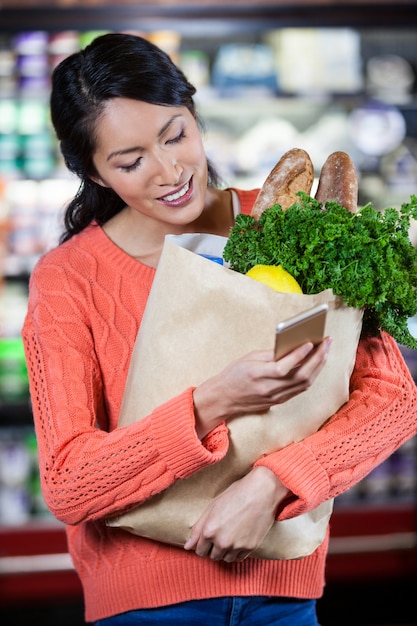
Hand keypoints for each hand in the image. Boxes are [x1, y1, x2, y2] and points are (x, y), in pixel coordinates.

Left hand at [184, 466, 288, 561]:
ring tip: (230, 536)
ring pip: (225, 559)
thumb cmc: (236, 494)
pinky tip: (239, 539)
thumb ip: (198, 528)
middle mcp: (222, 542)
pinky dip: (237, 552)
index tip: (207, 539)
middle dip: (213, 548)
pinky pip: (239, 558)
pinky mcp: (250, 548)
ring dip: (225, 551)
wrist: (262, 492)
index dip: (202, 544)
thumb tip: (187, 546)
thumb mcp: (213, 506)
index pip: (199, 550)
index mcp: (209, 530)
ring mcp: (237, 546)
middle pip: (212, 556)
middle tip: (220, 534)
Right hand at [193, 337, 331, 438]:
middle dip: (317, 358)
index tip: (310, 343)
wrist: (224, 398)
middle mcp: (269, 389)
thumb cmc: (234, 374)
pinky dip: (311, 375)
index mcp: (257, 375)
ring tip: (325, 351)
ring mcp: (276, 397)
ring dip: (318, 366)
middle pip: (300, 376)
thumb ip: (271, 354)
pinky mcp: (280, 401)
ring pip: (305, 383)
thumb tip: (293, 346)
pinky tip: (316, 364)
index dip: (298, 356)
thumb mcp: (249, 358)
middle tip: (326, 343)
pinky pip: (300, 388)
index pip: (283, 368)